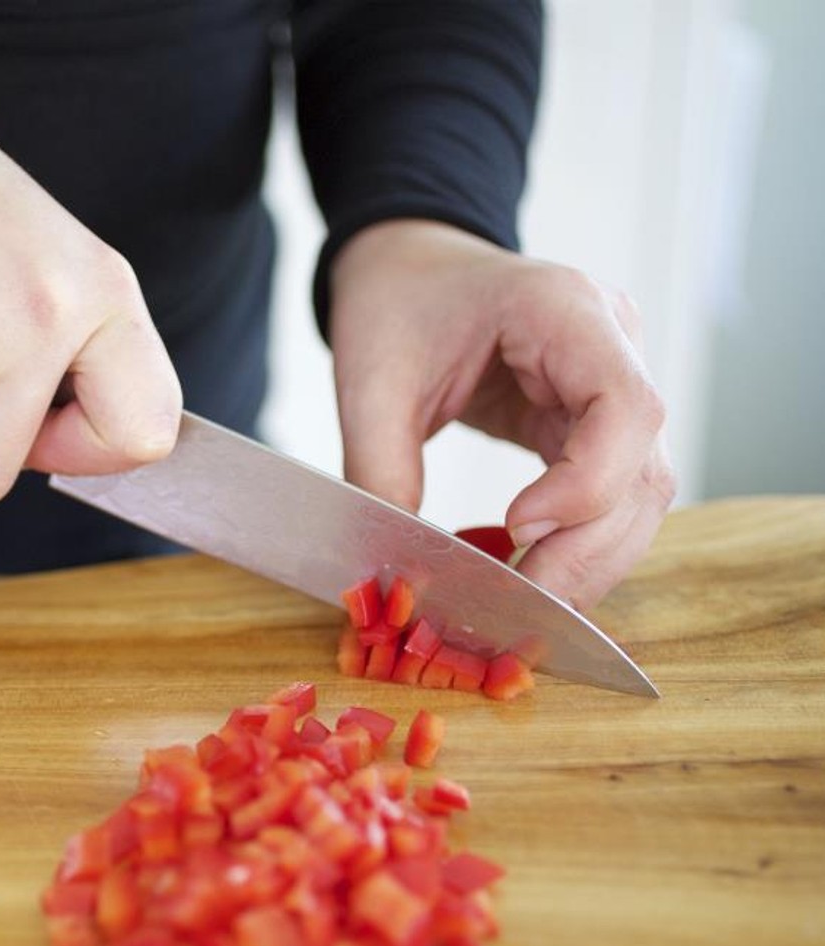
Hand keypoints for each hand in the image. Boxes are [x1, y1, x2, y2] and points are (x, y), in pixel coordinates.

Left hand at [327, 219, 675, 609]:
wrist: (410, 269)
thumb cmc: (396, 303)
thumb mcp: (370, 379)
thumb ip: (379, 467)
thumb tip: (398, 567)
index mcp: (566, 310)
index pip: (626, 407)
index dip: (587, 484)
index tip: (516, 527)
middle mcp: (613, 347)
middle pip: (645, 469)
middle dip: (586, 551)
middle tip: (517, 607)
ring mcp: (613, 387)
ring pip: (639, 496)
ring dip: (588, 562)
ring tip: (521, 606)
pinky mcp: (593, 424)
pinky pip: (609, 498)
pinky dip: (576, 547)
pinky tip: (529, 579)